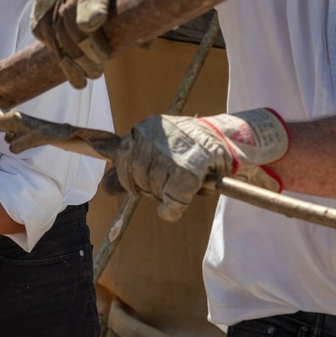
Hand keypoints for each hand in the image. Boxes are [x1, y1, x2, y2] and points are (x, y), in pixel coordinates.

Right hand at [31, 0, 142, 87]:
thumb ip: (141, 11)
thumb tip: (147, 46)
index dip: (92, 6)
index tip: (93, 23)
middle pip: (72, 19)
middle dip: (85, 48)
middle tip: (99, 69)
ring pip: (57, 33)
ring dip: (73, 60)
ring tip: (90, 76)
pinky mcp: (40, 13)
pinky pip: (46, 38)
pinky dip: (60, 58)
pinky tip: (73, 72)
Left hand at [112, 109, 289, 220]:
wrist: (230, 140)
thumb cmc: (191, 149)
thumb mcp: (158, 152)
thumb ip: (130, 168)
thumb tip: (105, 188)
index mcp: (145, 128)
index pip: (120, 157)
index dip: (127, 177)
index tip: (136, 185)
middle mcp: (156, 135)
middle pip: (137, 176)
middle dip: (148, 188)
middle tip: (167, 185)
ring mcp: (173, 151)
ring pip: (154, 189)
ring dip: (165, 197)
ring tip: (180, 186)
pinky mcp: (191, 168)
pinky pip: (172, 200)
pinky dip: (173, 208)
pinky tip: (176, 207)